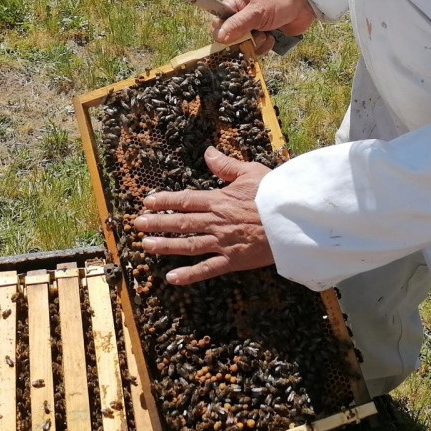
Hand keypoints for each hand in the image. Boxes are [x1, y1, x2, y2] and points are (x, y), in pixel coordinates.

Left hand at [135, 147, 273, 285]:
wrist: (293, 220)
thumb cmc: (274, 194)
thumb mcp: (250, 172)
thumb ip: (226, 165)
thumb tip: (208, 152)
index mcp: (219, 200)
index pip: (185, 200)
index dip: (164, 200)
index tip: (147, 202)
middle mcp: (216, 221)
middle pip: (181, 222)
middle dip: (157, 222)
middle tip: (137, 224)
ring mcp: (223, 242)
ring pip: (188, 245)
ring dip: (165, 246)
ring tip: (146, 245)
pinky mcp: (233, 260)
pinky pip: (207, 269)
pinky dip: (189, 275)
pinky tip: (172, 278)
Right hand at [213, 0, 315, 54]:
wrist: (306, 2)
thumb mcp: (257, 10)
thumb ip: (237, 24)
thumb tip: (218, 37)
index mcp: (236, 2)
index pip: (219, 20)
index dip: (222, 31)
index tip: (230, 38)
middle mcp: (242, 15)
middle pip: (231, 36)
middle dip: (242, 40)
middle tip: (254, 36)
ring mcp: (254, 26)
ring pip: (245, 44)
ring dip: (255, 43)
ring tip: (266, 35)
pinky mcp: (265, 35)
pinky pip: (257, 48)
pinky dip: (265, 46)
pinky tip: (273, 38)